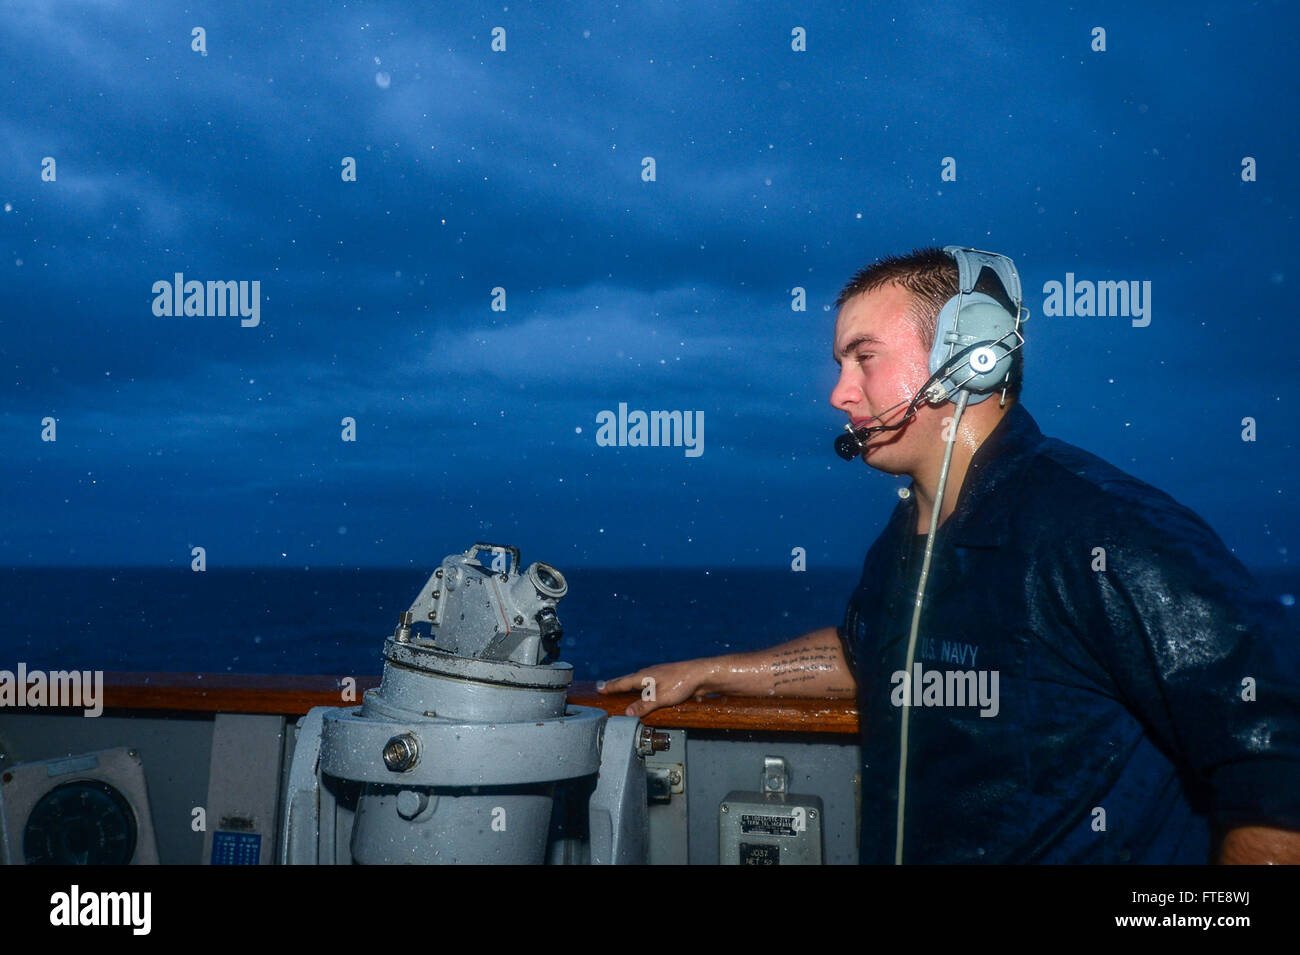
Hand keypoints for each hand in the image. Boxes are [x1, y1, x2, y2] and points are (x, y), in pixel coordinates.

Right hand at [596, 660, 713, 717]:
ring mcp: (658, 675)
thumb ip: (643, 706)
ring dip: (628, 685)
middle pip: (628, 679)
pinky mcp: (667, 678)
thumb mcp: (660, 698)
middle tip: (604, 686)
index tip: (599, 688)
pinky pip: (649, 683)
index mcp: (644, 676)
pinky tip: (646, 690)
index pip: (622, 682)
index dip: (610, 686)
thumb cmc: (681, 683)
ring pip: (639, 680)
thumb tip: (626, 712)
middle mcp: (649, 673)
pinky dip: (641, 687)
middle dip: (616, 684)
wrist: (702, 674)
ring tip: (621, 688)